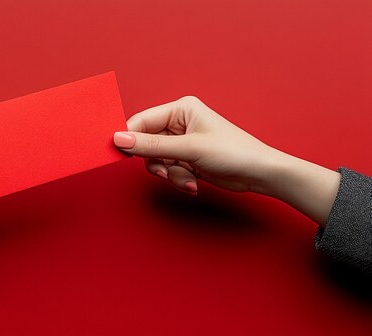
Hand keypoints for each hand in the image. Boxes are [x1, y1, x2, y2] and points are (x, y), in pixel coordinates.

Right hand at [113, 96, 276, 194]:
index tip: (118, 152)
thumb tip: (120, 139)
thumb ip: (151, 145)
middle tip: (163, 172)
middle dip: (156, 162)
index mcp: (181, 109)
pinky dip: (178, 179)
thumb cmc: (233, 153)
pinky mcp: (187, 159)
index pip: (142, 121)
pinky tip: (194, 184)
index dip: (129, 137)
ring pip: (157, 160)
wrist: (260, 174)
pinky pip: (169, 170)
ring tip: (187, 180)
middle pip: (147, 143)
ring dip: (169, 174)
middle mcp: (180, 123)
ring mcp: (183, 142)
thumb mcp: (188, 149)